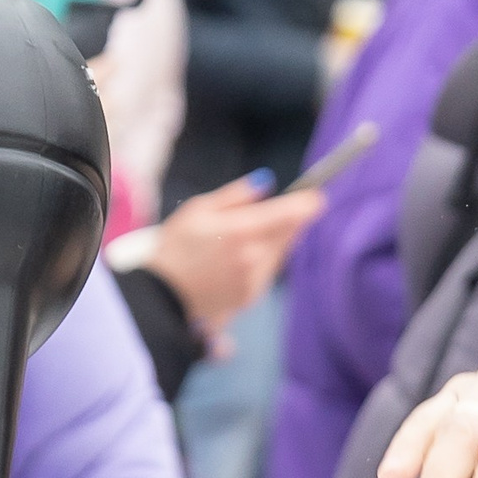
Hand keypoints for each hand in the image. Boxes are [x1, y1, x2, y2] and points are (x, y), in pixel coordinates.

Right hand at [147, 174, 324, 339]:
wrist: (160, 294)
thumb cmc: (175, 245)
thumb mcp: (199, 209)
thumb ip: (236, 195)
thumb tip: (266, 183)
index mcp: (242, 231)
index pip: (291, 214)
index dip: (308, 202)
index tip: (316, 196)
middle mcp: (254, 257)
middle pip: (290, 233)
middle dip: (290, 219)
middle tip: (282, 209)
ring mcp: (254, 278)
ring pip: (280, 251)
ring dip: (276, 239)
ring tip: (247, 233)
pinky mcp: (252, 294)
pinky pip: (268, 270)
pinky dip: (263, 258)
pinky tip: (239, 255)